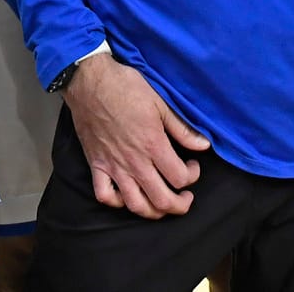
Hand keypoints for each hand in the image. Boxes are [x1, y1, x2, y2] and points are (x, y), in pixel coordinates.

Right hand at [63, 55, 208, 219]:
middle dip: (179, 205)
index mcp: (153, 145)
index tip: (193, 166)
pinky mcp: (96, 165)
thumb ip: (182, 128)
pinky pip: (104, 195)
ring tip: (161, 203)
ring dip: (153, 211)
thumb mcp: (160, 102)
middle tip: (185, 197)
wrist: (89, 81)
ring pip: (135, 205)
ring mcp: (114, 166)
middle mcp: (134, 162)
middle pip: (161, 200)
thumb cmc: (125, 87)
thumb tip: (204, 145)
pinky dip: (117, 202)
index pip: (180, 178)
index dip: (192, 176)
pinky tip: (126, 196)